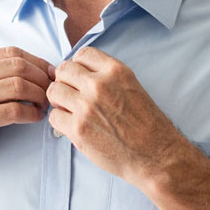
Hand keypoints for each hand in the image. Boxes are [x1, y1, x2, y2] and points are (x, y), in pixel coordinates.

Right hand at [0, 47, 52, 166]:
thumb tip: (35, 68)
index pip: (12, 52)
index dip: (37, 61)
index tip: (50, 73)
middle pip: (19, 67)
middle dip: (42, 78)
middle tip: (50, 91)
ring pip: (19, 87)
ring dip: (39, 96)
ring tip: (43, 105)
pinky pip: (14, 111)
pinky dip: (31, 114)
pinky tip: (35, 117)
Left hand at [46, 46, 182, 186]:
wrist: (156, 155)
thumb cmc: (146, 124)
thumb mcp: (131, 86)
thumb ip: (106, 77)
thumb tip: (80, 74)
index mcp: (115, 71)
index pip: (83, 54)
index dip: (77, 65)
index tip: (79, 76)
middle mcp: (99, 85)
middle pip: (63, 70)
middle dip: (64, 81)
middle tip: (71, 94)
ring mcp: (86, 106)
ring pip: (54, 91)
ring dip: (59, 100)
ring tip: (69, 109)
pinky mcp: (78, 129)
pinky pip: (54, 116)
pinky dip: (60, 121)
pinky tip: (71, 125)